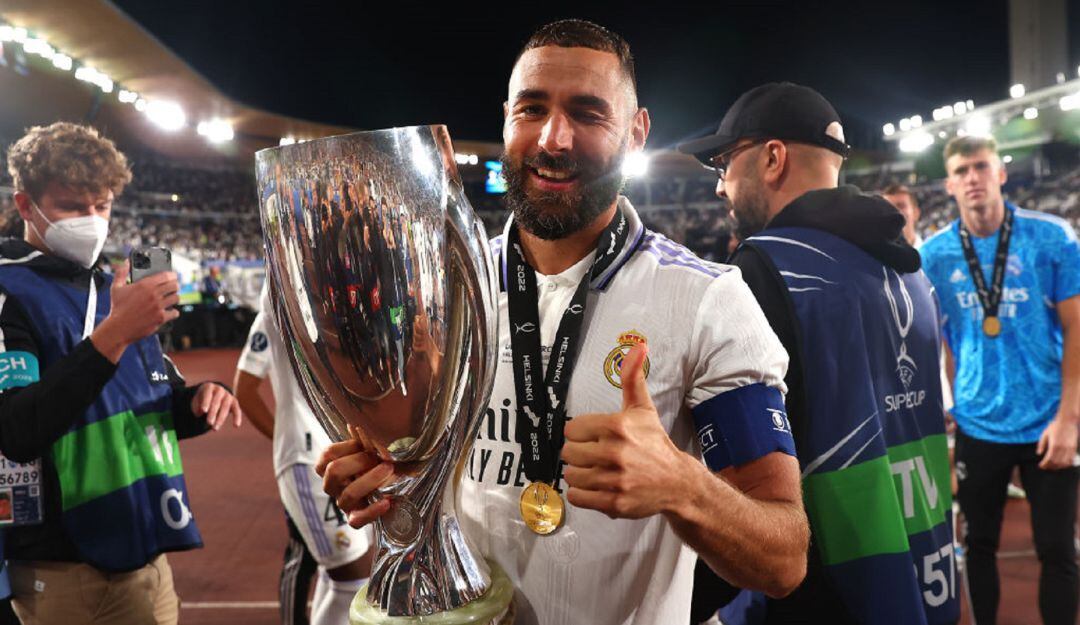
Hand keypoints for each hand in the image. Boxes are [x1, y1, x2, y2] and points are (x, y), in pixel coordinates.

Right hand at [91, 262, 179, 362]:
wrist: (118, 328)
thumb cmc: (117, 308)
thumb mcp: (116, 288)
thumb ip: (122, 273)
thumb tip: (126, 262)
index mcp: (144, 285)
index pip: (166, 275)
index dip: (172, 275)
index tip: (173, 276)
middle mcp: (153, 295)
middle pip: (174, 286)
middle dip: (174, 285)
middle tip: (173, 287)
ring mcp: (158, 306)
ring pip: (176, 298)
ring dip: (174, 297)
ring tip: (171, 298)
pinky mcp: (161, 318)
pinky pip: (175, 312)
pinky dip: (173, 312)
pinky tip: (170, 311)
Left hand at [192, 383, 242, 429]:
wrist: (213, 394)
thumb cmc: (201, 399)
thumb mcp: (196, 400)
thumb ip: (197, 406)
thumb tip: (201, 413)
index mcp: (209, 387)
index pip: (208, 394)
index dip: (206, 402)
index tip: (203, 411)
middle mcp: (220, 390)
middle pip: (216, 402)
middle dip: (213, 413)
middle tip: (209, 423)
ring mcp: (228, 395)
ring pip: (225, 407)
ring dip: (220, 419)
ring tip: (215, 429)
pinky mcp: (234, 402)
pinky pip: (237, 410)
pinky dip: (237, 417)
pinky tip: (236, 426)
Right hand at [316, 438, 394, 528]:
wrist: (397, 487)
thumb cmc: (381, 463)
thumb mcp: (373, 450)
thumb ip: (364, 440)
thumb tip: (355, 427)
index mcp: (334, 466)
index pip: (327, 455)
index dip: (345, 447)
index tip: (363, 443)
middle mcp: (335, 486)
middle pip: (333, 472)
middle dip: (357, 462)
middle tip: (379, 457)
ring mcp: (344, 503)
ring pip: (347, 495)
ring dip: (369, 481)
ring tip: (388, 469)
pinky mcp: (356, 518)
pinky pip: (356, 520)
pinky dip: (372, 511)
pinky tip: (386, 502)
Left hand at [561, 344, 692, 518]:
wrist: (677, 482)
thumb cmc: (655, 444)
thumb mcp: (643, 409)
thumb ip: (633, 378)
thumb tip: (638, 345)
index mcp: (617, 426)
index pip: (571, 429)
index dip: (580, 433)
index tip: (593, 437)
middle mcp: (615, 453)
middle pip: (568, 452)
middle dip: (579, 454)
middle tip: (595, 455)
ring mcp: (614, 480)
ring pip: (570, 475)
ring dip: (580, 474)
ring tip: (597, 471)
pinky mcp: (614, 503)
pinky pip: (577, 497)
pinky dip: (583, 494)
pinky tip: (597, 486)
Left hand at [1036, 414, 1078, 469]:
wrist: (1067, 421)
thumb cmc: (1055, 426)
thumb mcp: (1045, 434)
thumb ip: (1041, 444)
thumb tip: (1039, 453)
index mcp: (1054, 445)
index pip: (1049, 459)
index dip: (1044, 464)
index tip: (1041, 466)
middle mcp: (1062, 448)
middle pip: (1056, 463)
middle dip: (1050, 466)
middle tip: (1045, 467)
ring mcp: (1069, 449)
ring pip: (1064, 463)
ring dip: (1058, 467)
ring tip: (1052, 466)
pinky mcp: (1074, 448)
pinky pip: (1071, 459)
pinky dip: (1066, 464)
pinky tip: (1061, 464)